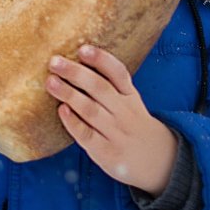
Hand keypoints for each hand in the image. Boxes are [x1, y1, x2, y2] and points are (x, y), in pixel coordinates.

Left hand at [45, 45, 176, 196]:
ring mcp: (116, 132)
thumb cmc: (133, 125)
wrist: (158, 161)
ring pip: (91, 110)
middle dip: (76, 73)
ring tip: (51, 81)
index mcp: (130, 96)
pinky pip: (87, 135)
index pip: (118, 73)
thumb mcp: (130, 102)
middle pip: (100, 88)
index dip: (101, 59)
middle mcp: (124, 112)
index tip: (83, 48)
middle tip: (54, 61)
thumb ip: (111, 85)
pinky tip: (61, 110)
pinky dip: (73, 122)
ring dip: (69, 94)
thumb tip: (76, 62)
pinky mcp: (106, 151)